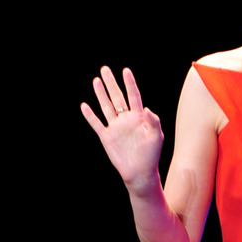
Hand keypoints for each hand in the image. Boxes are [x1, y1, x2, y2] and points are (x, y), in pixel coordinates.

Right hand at [81, 66, 163, 193]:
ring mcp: (115, 127)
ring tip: (96, 80)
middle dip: (111, 83)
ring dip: (100, 94)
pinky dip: (90, 115)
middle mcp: (126, 119)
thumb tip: (146, 109)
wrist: (140, 172)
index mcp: (139, 117)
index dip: (130, 83)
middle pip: (117, 97)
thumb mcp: (157, 137)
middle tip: (105, 69)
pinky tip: (84, 105)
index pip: (133, 96)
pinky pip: (96, 124)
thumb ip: (153, 122)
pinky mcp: (106, 137)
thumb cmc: (151, 155)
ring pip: (106, 107)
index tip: (125, 71)